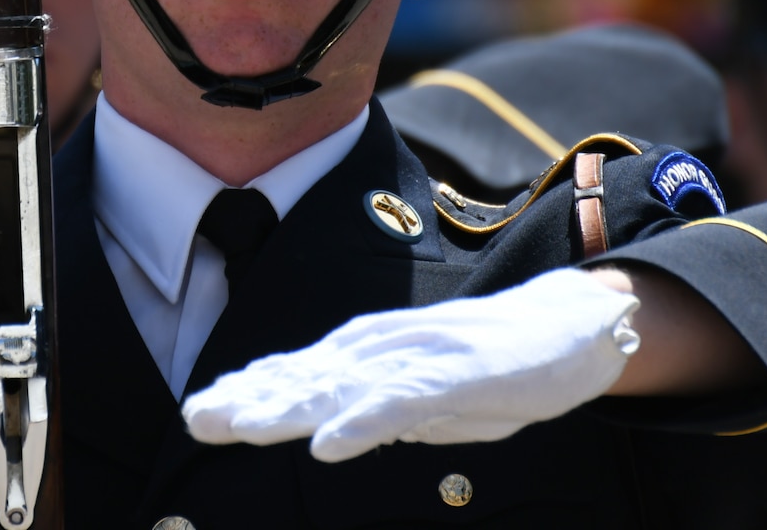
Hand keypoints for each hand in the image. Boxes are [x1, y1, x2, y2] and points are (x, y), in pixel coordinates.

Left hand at [181, 268, 639, 461]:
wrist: (570, 323)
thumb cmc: (495, 365)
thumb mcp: (425, 396)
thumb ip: (376, 408)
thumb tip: (331, 429)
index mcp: (372, 358)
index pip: (297, 374)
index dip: (247, 392)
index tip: (199, 412)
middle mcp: (382, 352)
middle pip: (303, 378)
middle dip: (247, 399)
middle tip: (196, 418)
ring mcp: (415, 360)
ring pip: (339, 387)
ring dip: (287, 407)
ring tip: (241, 425)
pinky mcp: (453, 375)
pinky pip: (399, 403)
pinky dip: (361, 423)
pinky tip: (328, 444)